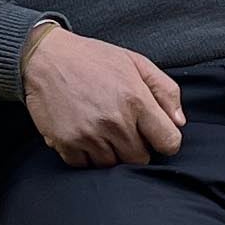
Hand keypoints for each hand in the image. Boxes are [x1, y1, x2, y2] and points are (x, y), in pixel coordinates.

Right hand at [22, 24, 185, 167]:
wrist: (45, 58)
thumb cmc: (92, 59)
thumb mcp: (135, 62)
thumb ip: (165, 90)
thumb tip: (179, 122)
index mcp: (136, 100)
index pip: (169, 142)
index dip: (165, 141)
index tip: (155, 134)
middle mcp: (115, 121)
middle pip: (140, 159)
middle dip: (137, 148)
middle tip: (124, 129)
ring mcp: (90, 135)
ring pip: (114, 166)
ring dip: (111, 153)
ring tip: (102, 130)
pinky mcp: (67, 143)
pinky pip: (86, 166)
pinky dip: (87, 156)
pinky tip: (84, 135)